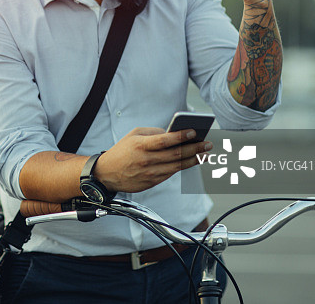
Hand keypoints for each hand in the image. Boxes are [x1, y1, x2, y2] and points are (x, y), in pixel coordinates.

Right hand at [94, 127, 211, 192]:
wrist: (107, 174)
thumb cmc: (121, 151)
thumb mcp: (133, 135)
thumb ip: (153, 132)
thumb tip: (172, 133)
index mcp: (141, 146)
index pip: (165, 141)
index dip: (180, 136)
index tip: (194, 132)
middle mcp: (146, 160)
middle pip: (176, 154)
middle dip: (195, 149)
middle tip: (207, 144)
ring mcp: (150, 173)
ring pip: (177, 166)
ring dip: (193, 160)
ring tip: (205, 154)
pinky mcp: (152, 182)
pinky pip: (170, 173)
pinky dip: (182, 166)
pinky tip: (191, 161)